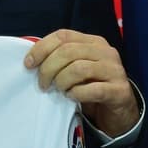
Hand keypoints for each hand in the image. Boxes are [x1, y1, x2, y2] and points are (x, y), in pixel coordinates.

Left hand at [25, 29, 139, 136]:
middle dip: (48, 68)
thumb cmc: (92, 87)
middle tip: (43, 84)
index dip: (42, 48)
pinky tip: (72, 97)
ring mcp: (115, 70)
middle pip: (68, 51)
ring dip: (62, 81)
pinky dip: (77, 94)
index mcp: (93, 42)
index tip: (28, 64)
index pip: (63, 35)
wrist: (119, 111)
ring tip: (59, 90)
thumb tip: (31, 60)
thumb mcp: (76, 69)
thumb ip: (60, 60)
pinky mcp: (119, 90)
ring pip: (79, 69)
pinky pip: (93, 89)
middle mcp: (106, 52)